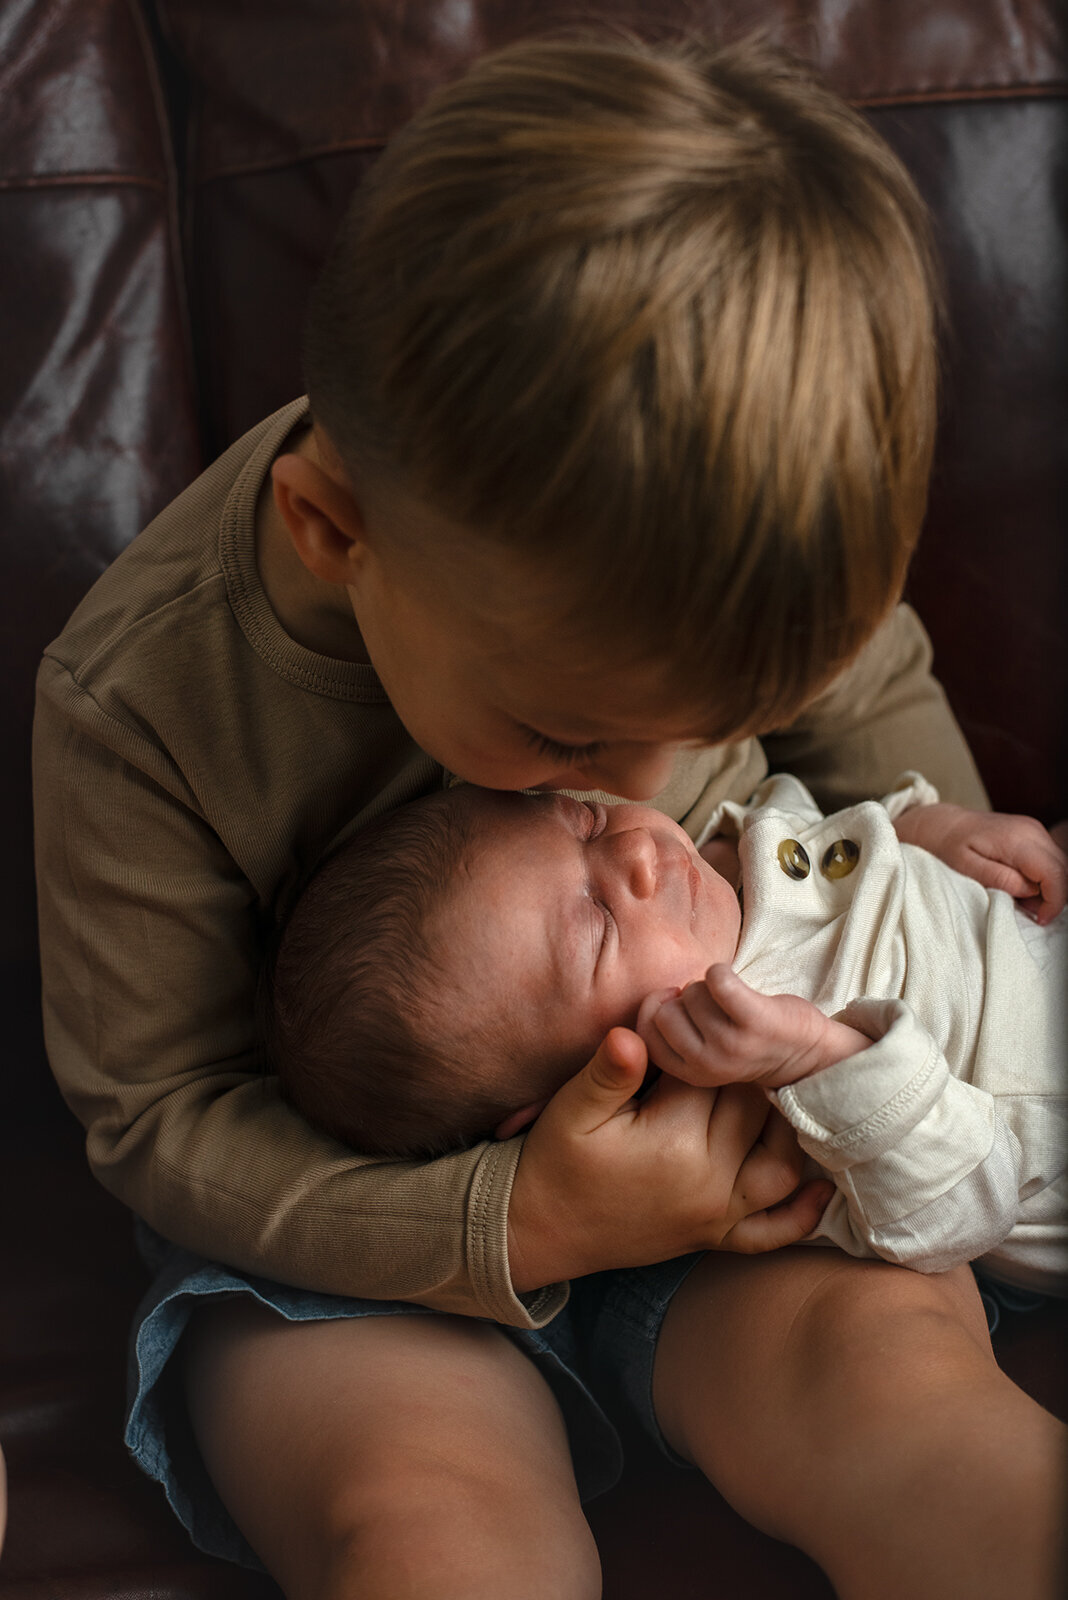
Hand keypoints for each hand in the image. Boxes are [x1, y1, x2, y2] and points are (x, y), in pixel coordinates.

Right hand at [506, 1028, 833, 1292]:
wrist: (541, 1229)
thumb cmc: (556, 1162)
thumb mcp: (572, 1110)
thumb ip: (609, 1070)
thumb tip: (634, 1032)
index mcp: (674, 1141)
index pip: (716, 1073)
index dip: (707, 1038)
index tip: (694, 1017)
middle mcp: (709, 1180)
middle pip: (757, 1110)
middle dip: (750, 1071)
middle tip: (736, 1043)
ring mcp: (717, 1213)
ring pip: (781, 1163)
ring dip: (786, 1127)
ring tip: (776, 1090)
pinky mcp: (716, 1236)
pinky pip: (773, 1230)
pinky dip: (803, 1211)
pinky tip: (822, 1186)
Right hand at [637, 965, 867, 1089]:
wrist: (808, 1053)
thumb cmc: (747, 1041)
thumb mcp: (701, 1052)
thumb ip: (672, 1034)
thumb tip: (657, 996)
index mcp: (689, 1073)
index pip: (644, 1032)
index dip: (655, 1009)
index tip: (677, 1004)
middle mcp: (706, 1064)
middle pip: (666, 1009)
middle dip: (685, 998)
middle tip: (713, 1007)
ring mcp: (731, 1045)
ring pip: (693, 992)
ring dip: (709, 986)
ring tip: (732, 1002)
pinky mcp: (756, 1022)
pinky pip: (718, 980)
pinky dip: (723, 972)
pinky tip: (735, 983)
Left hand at [894, 803, 1067, 923]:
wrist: (943, 824)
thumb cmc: (948, 847)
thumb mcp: (965, 868)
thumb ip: (1000, 879)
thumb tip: (1030, 889)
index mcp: (1016, 839)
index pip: (1055, 873)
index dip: (1054, 901)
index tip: (1039, 919)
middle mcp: (1032, 830)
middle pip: (1063, 870)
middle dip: (1051, 897)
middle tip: (1025, 909)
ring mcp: (1035, 830)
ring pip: (1060, 866)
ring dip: (1047, 888)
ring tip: (1017, 897)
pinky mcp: (1033, 834)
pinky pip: (1049, 861)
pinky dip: (1041, 879)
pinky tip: (1018, 884)